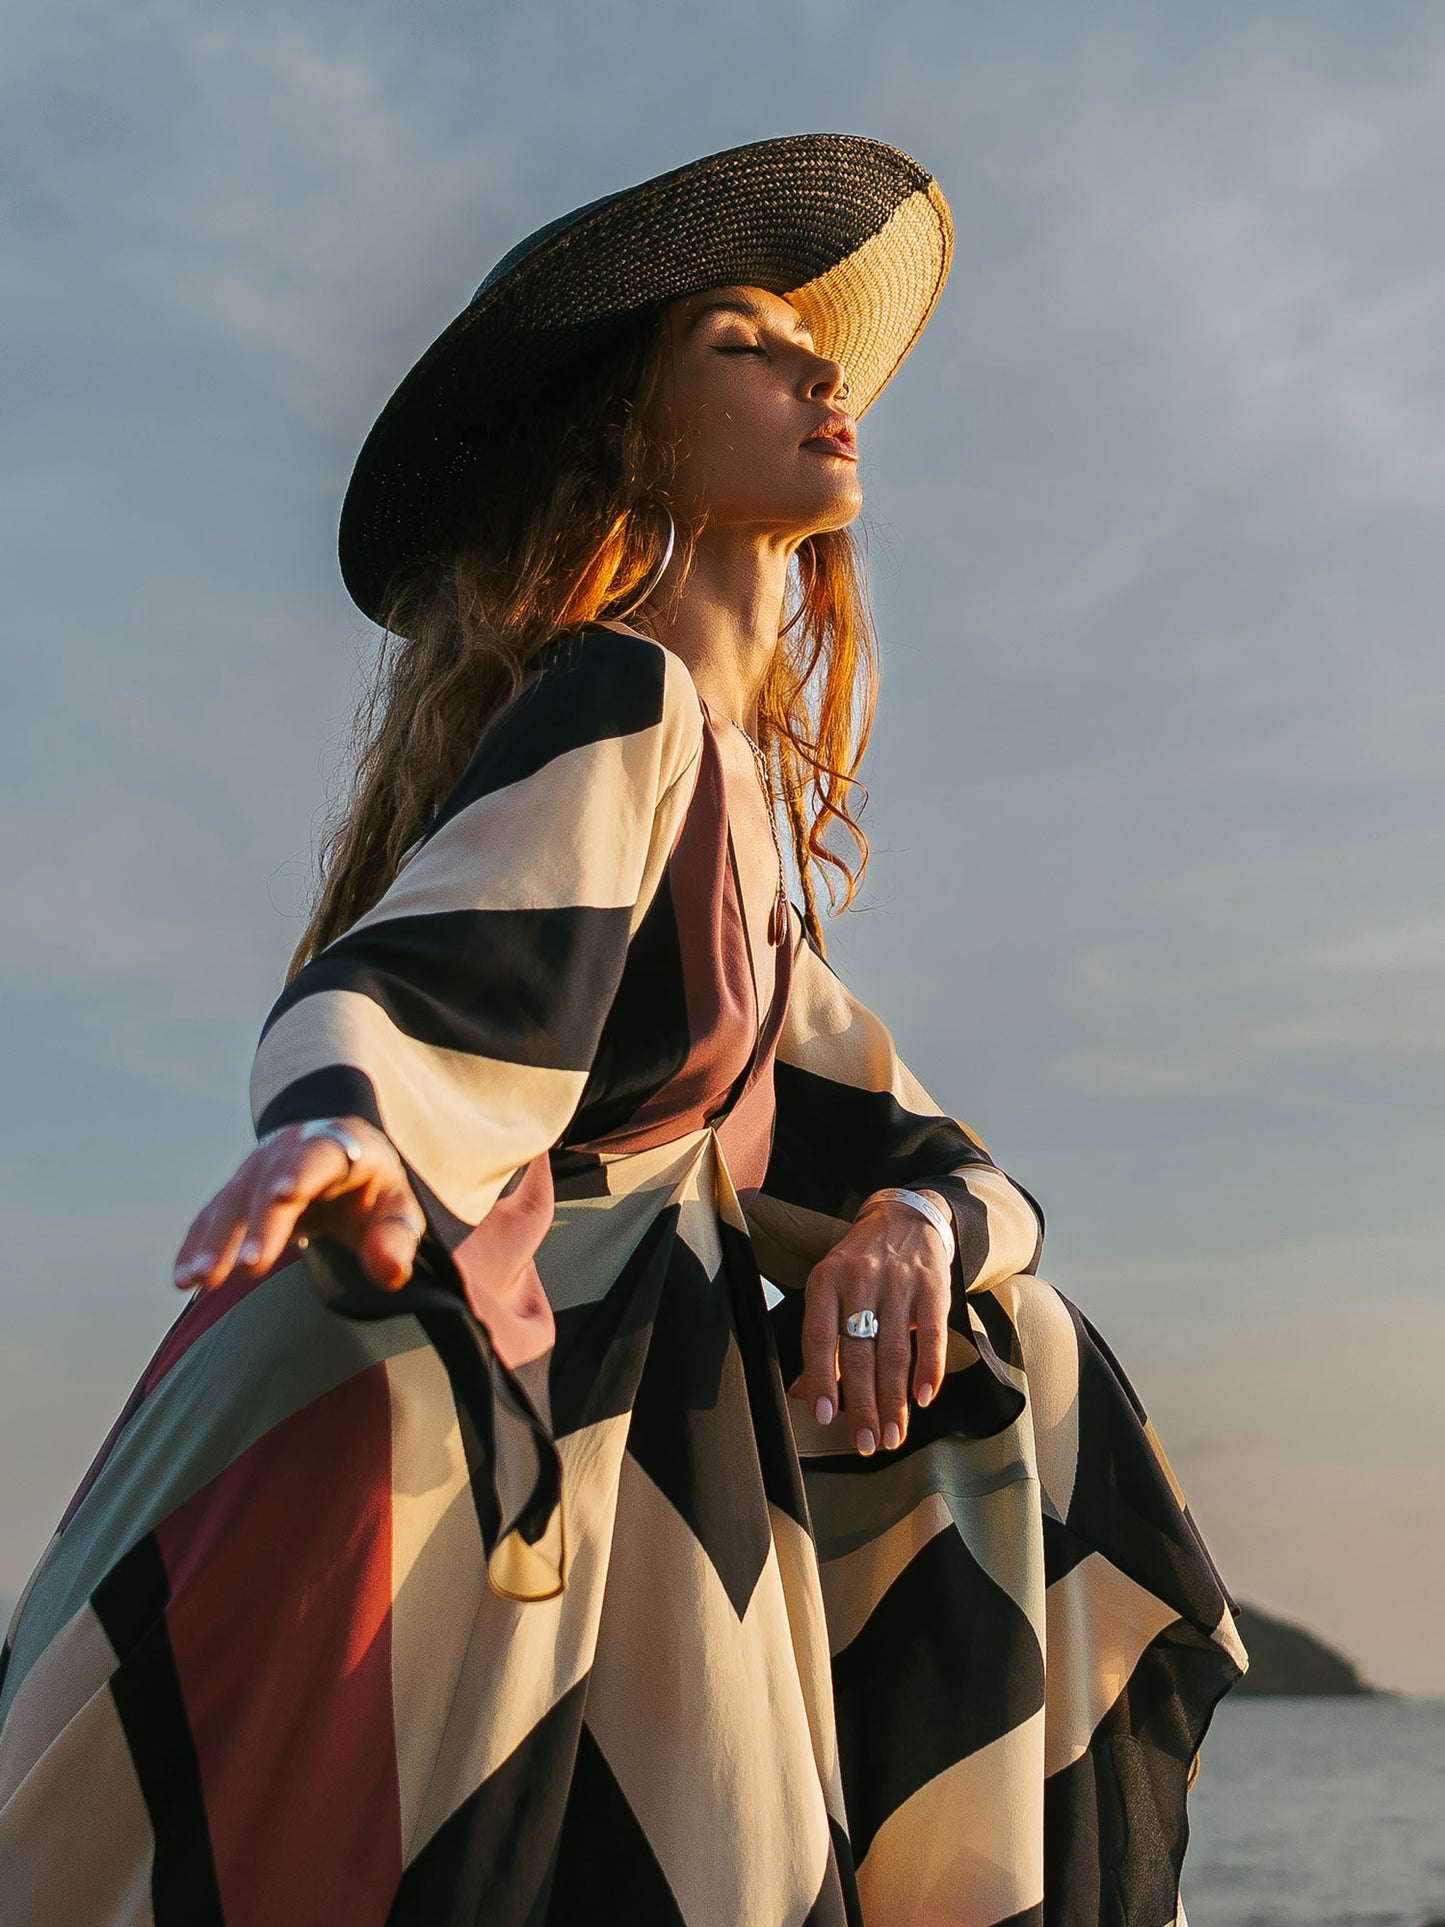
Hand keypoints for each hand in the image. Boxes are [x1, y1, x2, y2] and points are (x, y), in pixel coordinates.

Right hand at [173, 1117, 424, 1294]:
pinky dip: (196, 1245)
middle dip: (258, 1225)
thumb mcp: (398, 1209)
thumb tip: (391, 1274)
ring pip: (232, 1201)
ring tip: (199, 1279)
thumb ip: (396, 1239)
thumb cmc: (373, 1191)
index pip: (319, 1156)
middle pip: (268, 1184)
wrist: (338, 1154)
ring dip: (214, 1241)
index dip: (300, 1173)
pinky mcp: (235, 1190)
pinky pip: (211, 1216)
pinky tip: (183, 1277)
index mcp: (339, 1145)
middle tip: (249, 1266)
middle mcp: (289, 1148)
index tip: (283, 1196)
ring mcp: (256, 1166)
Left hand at [793, 1195, 951, 1455]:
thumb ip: (821, 1340)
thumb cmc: (860, 1266)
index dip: (821, 1378)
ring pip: (894, 1351)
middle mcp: (859, 1280)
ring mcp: (898, 1282)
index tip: (825, 1417)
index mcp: (825, 1281)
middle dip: (863, 1404)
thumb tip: (803, 1395)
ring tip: (894, 1435)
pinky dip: (929, 1370)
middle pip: (859, 1352)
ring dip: (895, 1400)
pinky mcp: (933, 1287)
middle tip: (867, 1444)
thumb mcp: (830, 1290)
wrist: (906, 1218)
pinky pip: (932, 1334)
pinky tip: (923, 1398)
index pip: (819, 1337)